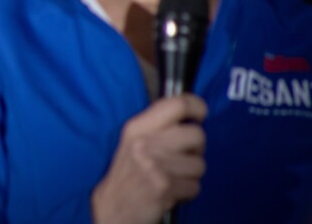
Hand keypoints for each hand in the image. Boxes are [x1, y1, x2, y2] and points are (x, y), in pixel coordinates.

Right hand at [91, 94, 207, 223]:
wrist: (112, 207)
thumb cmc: (127, 172)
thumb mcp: (134, 140)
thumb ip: (158, 126)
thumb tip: (192, 116)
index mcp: (138, 126)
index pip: (177, 104)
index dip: (196, 106)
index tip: (200, 114)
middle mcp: (146, 142)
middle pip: (197, 134)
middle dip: (197, 148)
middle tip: (182, 156)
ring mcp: (155, 165)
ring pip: (199, 164)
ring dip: (191, 174)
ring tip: (173, 176)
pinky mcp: (165, 187)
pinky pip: (195, 186)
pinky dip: (187, 191)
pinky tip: (172, 190)